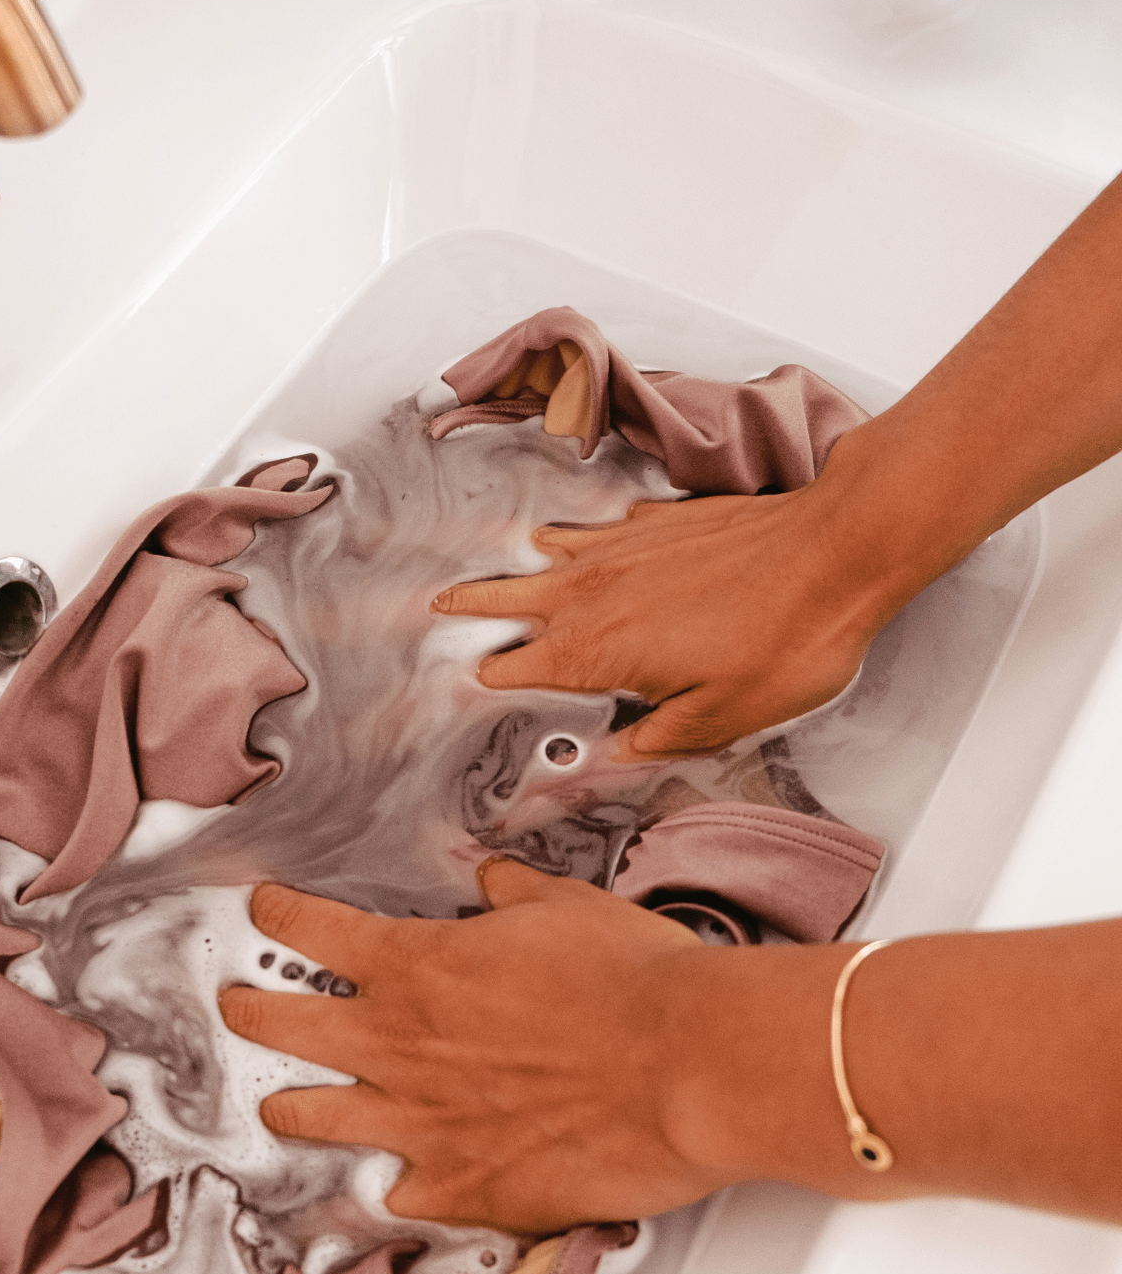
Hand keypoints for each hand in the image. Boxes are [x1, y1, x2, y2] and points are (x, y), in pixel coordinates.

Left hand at [219, 860, 734, 1233]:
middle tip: (237, 1006)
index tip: (264, 908)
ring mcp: (424, 1125)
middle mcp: (401, 1045)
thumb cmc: (636, 983)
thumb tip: (492, 884)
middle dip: (253, 1012)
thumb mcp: (566, 908)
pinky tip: (396, 1187)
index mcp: (418, 966)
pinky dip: (399, 1187)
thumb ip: (512, 899)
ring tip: (278, 1107)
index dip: (281, 915)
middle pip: (288, 1026)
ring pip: (321, 1117)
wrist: (687, 1067)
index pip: (316, 929)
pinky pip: (403, 1194)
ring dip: (294, 1107)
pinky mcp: (465, 1188)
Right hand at [432, 486, 888, 757]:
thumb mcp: (718, 721)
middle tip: (438, 605)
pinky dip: (579, 539)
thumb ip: (655, 738)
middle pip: (509, 597)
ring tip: (501, 571)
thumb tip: (617, 753)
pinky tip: (585, 543)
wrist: (835, 552)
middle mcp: (594, 591)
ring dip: (520, 566)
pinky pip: (597, 529)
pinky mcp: (658, 519)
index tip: (466, 683)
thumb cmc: (785, 641)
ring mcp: (624, 546)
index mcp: (597, 650)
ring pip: (549, 554)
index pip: (517, 666)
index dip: (488, 679)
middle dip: (470, 605)